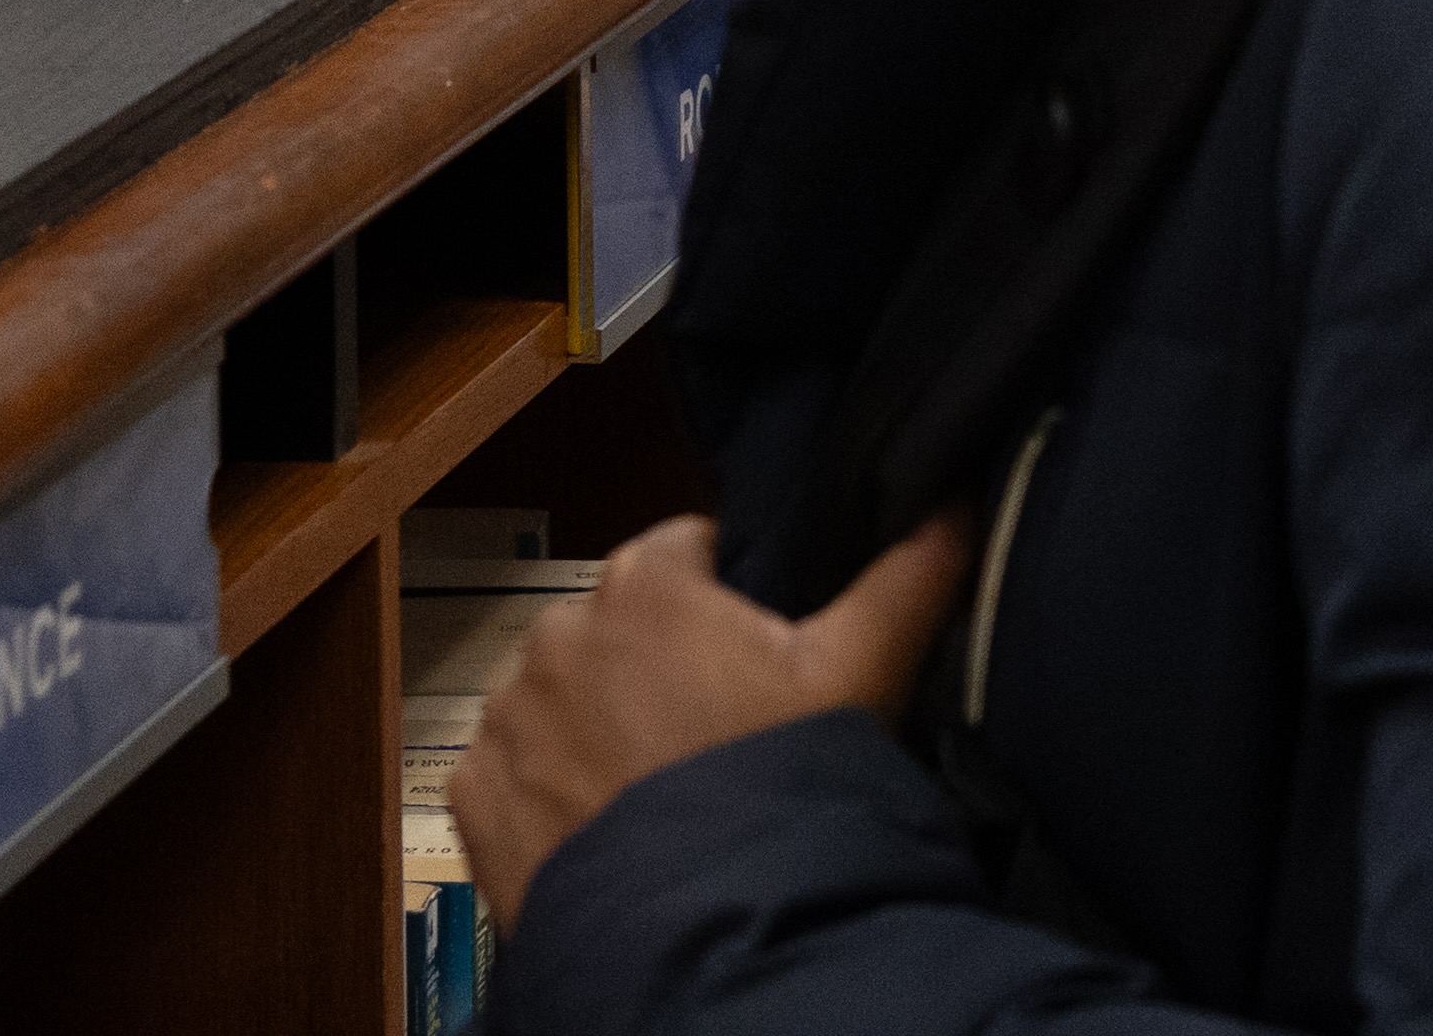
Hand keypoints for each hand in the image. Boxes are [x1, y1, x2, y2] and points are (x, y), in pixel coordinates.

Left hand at [457, 513, 969, 929]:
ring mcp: (506, 717)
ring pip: (564, 692)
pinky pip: (513, 764)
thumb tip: (957, 503)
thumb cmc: (778, 782)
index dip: (732, 599)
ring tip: (665, 784)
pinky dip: (551, 784)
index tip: (759, 660)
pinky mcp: (475, 793)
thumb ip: (911, 573)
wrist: (698, 930)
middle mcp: (556, 633)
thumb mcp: (863, 671)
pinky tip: (608, 819)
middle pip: (623, 624)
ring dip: (600, 720)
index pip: (690, 549)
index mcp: (643, 582)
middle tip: (720, 729)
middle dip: (661, 660)